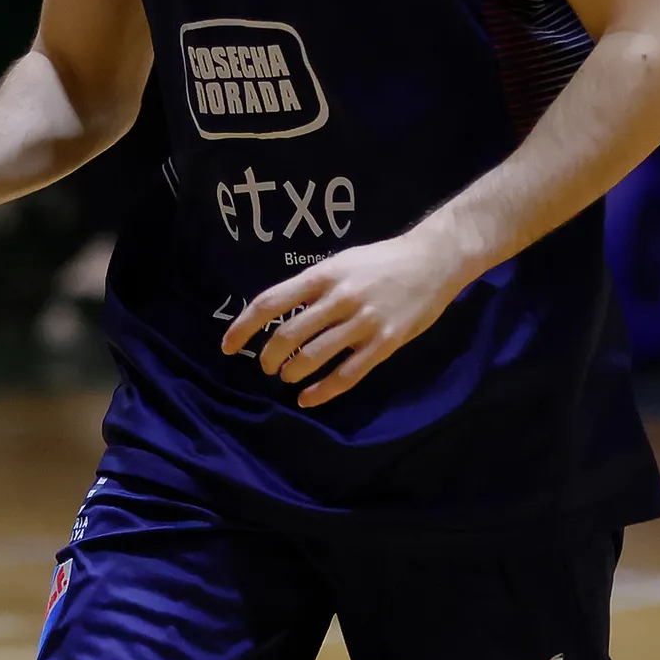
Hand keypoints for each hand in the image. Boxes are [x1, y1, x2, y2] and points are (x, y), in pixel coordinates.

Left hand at [221, 227, 463, 408]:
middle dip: (269, 357)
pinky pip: (346, 375)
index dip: (243, 327)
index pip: (271, 303)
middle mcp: (339, 298)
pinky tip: (307, 398)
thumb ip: (312, 287)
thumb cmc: (381, 261)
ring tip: (288, 376)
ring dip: (292, 373)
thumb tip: (277, 312)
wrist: (433, 261)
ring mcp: (362, 322)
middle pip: (288, 335)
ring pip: (313, 358)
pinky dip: (322, 391)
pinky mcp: (384, 343)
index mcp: (323, 275)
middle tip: (266, 366)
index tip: (227, 345)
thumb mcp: (341, 263)